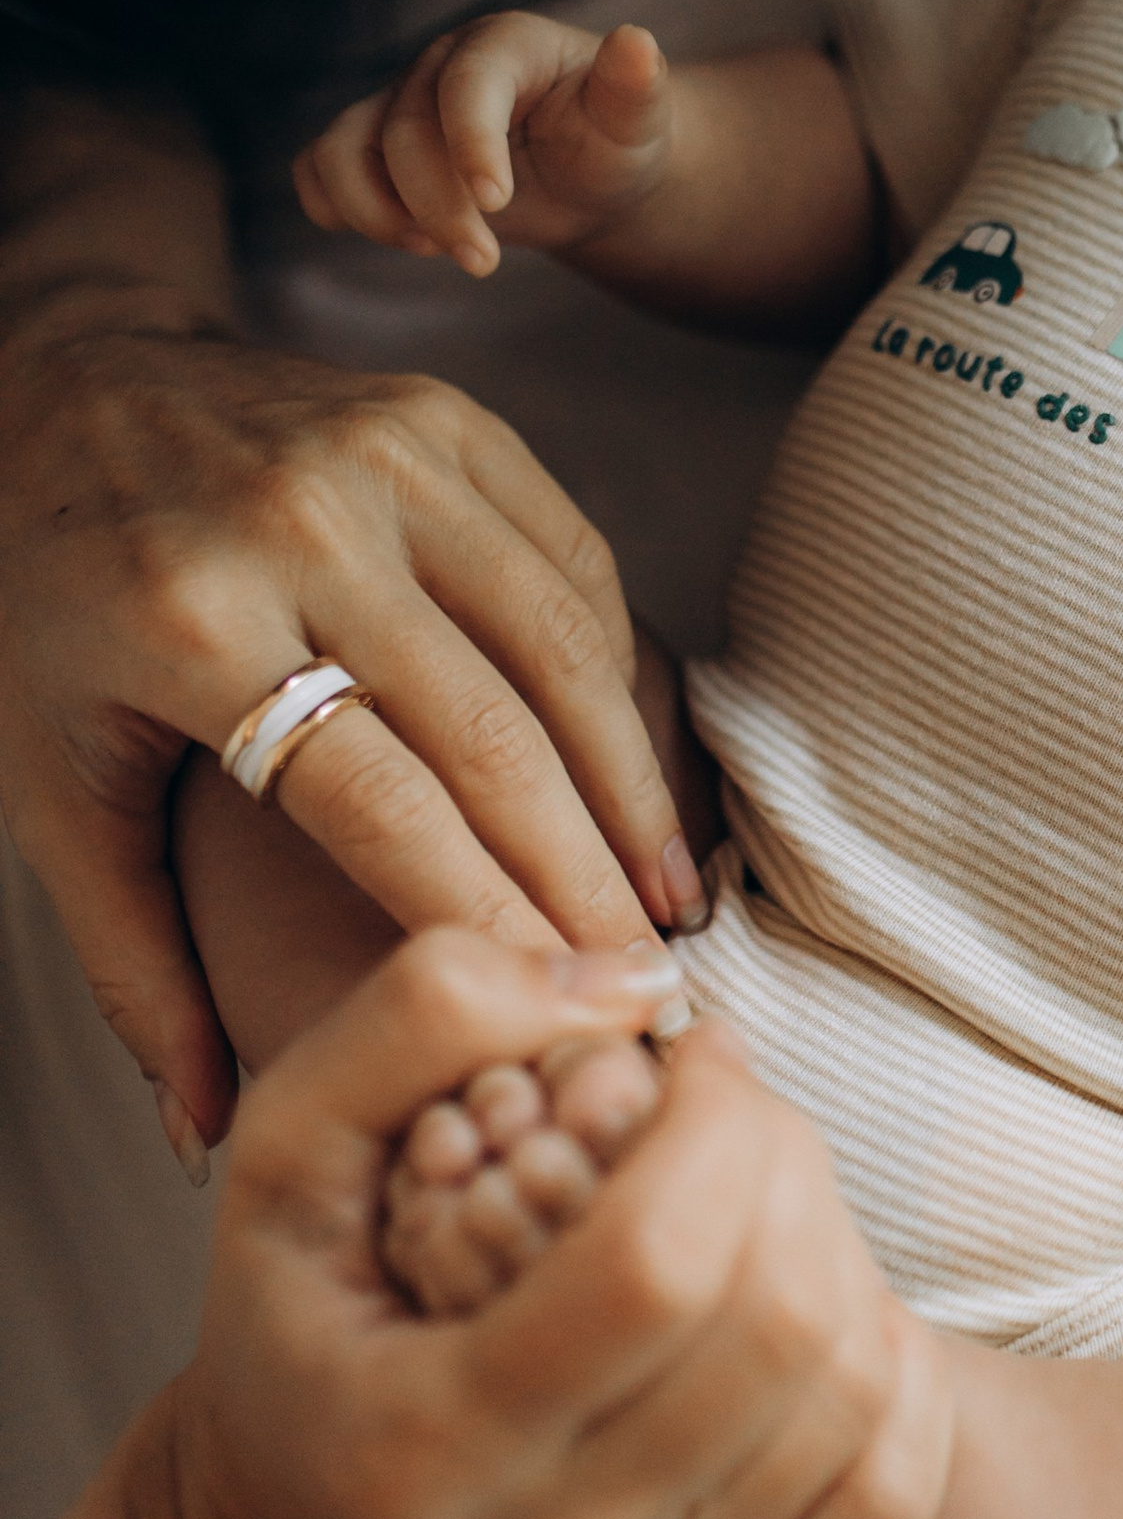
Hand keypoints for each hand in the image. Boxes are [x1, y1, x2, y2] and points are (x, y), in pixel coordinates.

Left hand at [0, 317, 695, 1157]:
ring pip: (559, 643)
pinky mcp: (447, 418)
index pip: (379, 800)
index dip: (481, 915)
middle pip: (491, 730)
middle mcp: (302, 526)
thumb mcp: (50, 784)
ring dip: (629, 781)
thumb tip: (207, 1132)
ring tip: (665, 895)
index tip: (550, 1011)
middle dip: (581, 875)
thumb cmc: (48, 605)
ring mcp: (388, 456)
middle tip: (644, 985)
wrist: (64, 386)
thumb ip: (132, 961)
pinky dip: (615, 670)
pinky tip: (635, 768)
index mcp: (192, 624)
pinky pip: (568, 558)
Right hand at [133, 924, 951, 1518]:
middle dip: (785, 1163)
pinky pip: (890, 1506)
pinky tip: (819, 1310)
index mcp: (417, 1447)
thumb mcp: (291, 1144)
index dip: (719, 1122)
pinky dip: (895, 1382)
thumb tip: (642, 992)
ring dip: (837, 1250)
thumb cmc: (302, 1315)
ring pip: (849, 1399)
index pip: (659, 1264)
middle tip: (733, 1115)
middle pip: (778, 1324)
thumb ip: (428, 1015)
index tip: (695, 1054)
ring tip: (755, 1204)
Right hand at [297, 14, 675, 279]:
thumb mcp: (638, 120)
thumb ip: (635, 86)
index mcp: (505, 44)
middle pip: (404, 134)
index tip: (497, 203)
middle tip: (484, 263)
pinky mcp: (372, 146)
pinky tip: (400, 238)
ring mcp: (398, 103)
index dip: (470, 145)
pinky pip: (318, 168)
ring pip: (342, 149)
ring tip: (433, 249)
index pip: (467, 85)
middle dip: (439, 209)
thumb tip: (636, 43)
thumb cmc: (614, 142)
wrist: (588, 175)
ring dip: (374, 212)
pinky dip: (336, 208)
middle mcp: (440, 64)